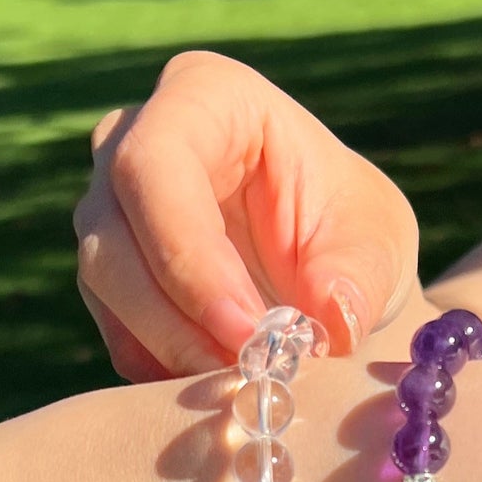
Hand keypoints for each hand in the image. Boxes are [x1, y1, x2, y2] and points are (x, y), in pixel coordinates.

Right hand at [76, 51, 422, 379]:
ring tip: (247, 382)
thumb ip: (359, 275)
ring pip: (104, 284)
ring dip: (172, 349)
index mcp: (203, 97)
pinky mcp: (107, 276)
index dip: (190, 254)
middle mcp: (132, 141)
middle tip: (248, 372)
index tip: (248, 329)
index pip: (156, 165)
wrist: (325, 263)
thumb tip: (331, 318)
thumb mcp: (377, 240)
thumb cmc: (348, 227)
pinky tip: (221, 385)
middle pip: (114, 234)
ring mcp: (107, 208)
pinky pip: (115, 331)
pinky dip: (163, 368)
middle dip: (178, 318)